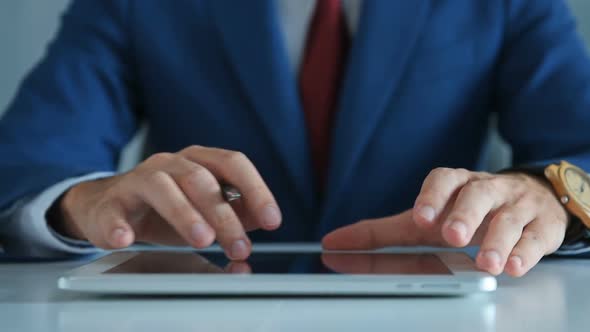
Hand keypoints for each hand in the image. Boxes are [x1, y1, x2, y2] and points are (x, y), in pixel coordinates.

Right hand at [52, 146, 281, 259]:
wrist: (109, 207)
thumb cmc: (164, 208)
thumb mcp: (205, 208)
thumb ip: (235, 210)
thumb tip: (262, 220)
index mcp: (198, 161)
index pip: (233, 164)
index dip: (256, 190)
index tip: (272, 220)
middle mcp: (170, 164)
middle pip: (201, 180)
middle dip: (225, 215)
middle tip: (239, 246)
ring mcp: (138, 180)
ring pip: (162, 188)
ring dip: (184, 213)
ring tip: (203, 239)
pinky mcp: (110, 204)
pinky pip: (113, 212)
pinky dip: (119, 226)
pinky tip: (126, 239)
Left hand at [322, 168, 569, 276]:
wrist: (529, 200)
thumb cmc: (465, 210)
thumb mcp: (425, 217)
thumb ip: (380, 232)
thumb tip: (331, 243)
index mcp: (456, 184)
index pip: (443, 180)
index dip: (431, 196)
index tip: (420, 217)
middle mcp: (487, 189)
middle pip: (477, 194)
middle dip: (464, 214)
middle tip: (451, 235)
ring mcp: (516, 206)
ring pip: (508, 217)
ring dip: (496, 240)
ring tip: (486, 263)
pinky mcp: (540, 226)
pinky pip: (535, 237)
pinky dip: (525, 252)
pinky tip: (514, 266)